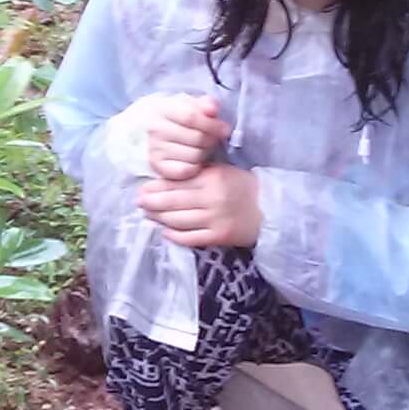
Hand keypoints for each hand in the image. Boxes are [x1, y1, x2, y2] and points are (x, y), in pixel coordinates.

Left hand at [137, 163, 260, 250]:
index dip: (157, 186)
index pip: (178, 182)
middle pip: (174, 201)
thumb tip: (168, 176)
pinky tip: (165, 232)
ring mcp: (215, 219)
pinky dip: (175, 235)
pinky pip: (190, 238)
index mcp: (212, 178)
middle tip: (139, 202)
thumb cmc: (242, 187)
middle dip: (152, 202)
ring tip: (148, 215)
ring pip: (179, 220)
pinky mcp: (218, 237)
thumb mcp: (222, 172)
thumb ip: (198, 173)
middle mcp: (212, 198)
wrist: (269, 210)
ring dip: (160, 218)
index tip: (143, 188)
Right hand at [141, 94, 228, 183]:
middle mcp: (155, 129)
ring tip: (202, 148)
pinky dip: (196, 167)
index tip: (225, 129)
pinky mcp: (158, 167)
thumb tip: (212, 109)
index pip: (191, 117)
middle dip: (211, 139)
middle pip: (197, 137)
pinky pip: (187, 170)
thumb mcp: (194, 105)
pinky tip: (194, 160)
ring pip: (195, 155)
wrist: (160, 132)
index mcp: (163, 109)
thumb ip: (206, 104)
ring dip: (204, 152)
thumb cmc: (182, 118)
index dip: (212, 124)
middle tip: (213, 139)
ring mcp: (155, 149)